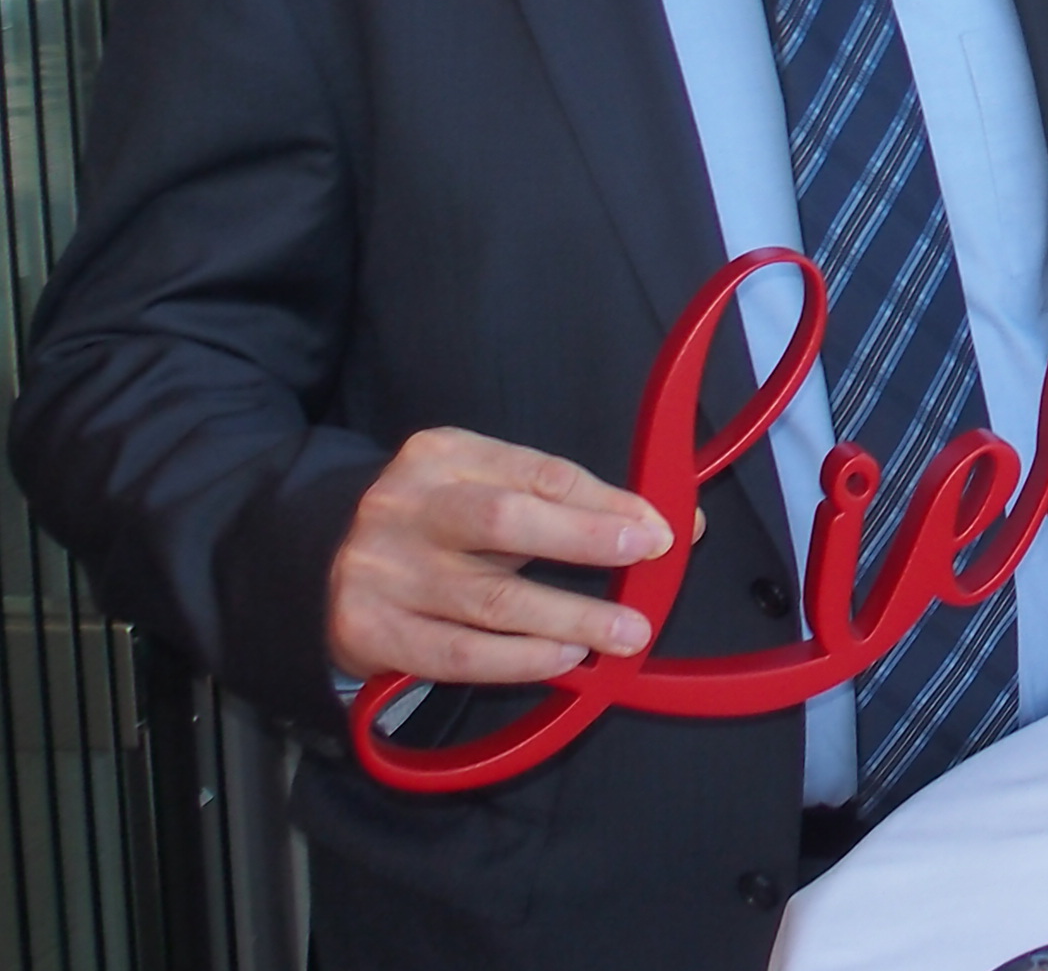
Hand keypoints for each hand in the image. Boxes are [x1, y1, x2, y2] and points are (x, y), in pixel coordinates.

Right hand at [327, 428, 676, 685]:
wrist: (314, 562)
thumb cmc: (431, 526)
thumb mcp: (482, 490)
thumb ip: (562, 504)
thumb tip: (666, 527)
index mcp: (442, 455)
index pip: (538, 474)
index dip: (606, 501)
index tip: (662, 527)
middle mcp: (406, 506)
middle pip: (506, 522)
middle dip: (585, 540)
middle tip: (649, 558)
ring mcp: (382, 571)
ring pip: (489, 599)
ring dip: (569, 616)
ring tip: (625, 632)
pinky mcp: (368, 631)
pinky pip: (457, 654)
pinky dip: (518, 659)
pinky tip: (564, 658)